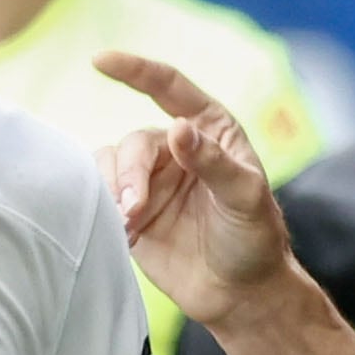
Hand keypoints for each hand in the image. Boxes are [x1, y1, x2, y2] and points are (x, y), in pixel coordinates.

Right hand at [95, 53, 294, 326]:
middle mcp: (176, 148)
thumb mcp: (245, 197)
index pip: (169, 87)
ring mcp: (150, 180)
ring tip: (129, 221)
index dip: (135, 70)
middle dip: (131, 171)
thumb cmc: (255, 239)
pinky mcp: (131, 211)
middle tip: (134, 207)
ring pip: (111, 165)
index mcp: (210, 129)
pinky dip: (102, 205)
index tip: (100, 61)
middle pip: (136, 141)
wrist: (241, 294)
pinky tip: (121, 229)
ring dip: (114, 189)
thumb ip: (213, 162)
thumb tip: (177, 127)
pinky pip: (100, 193)